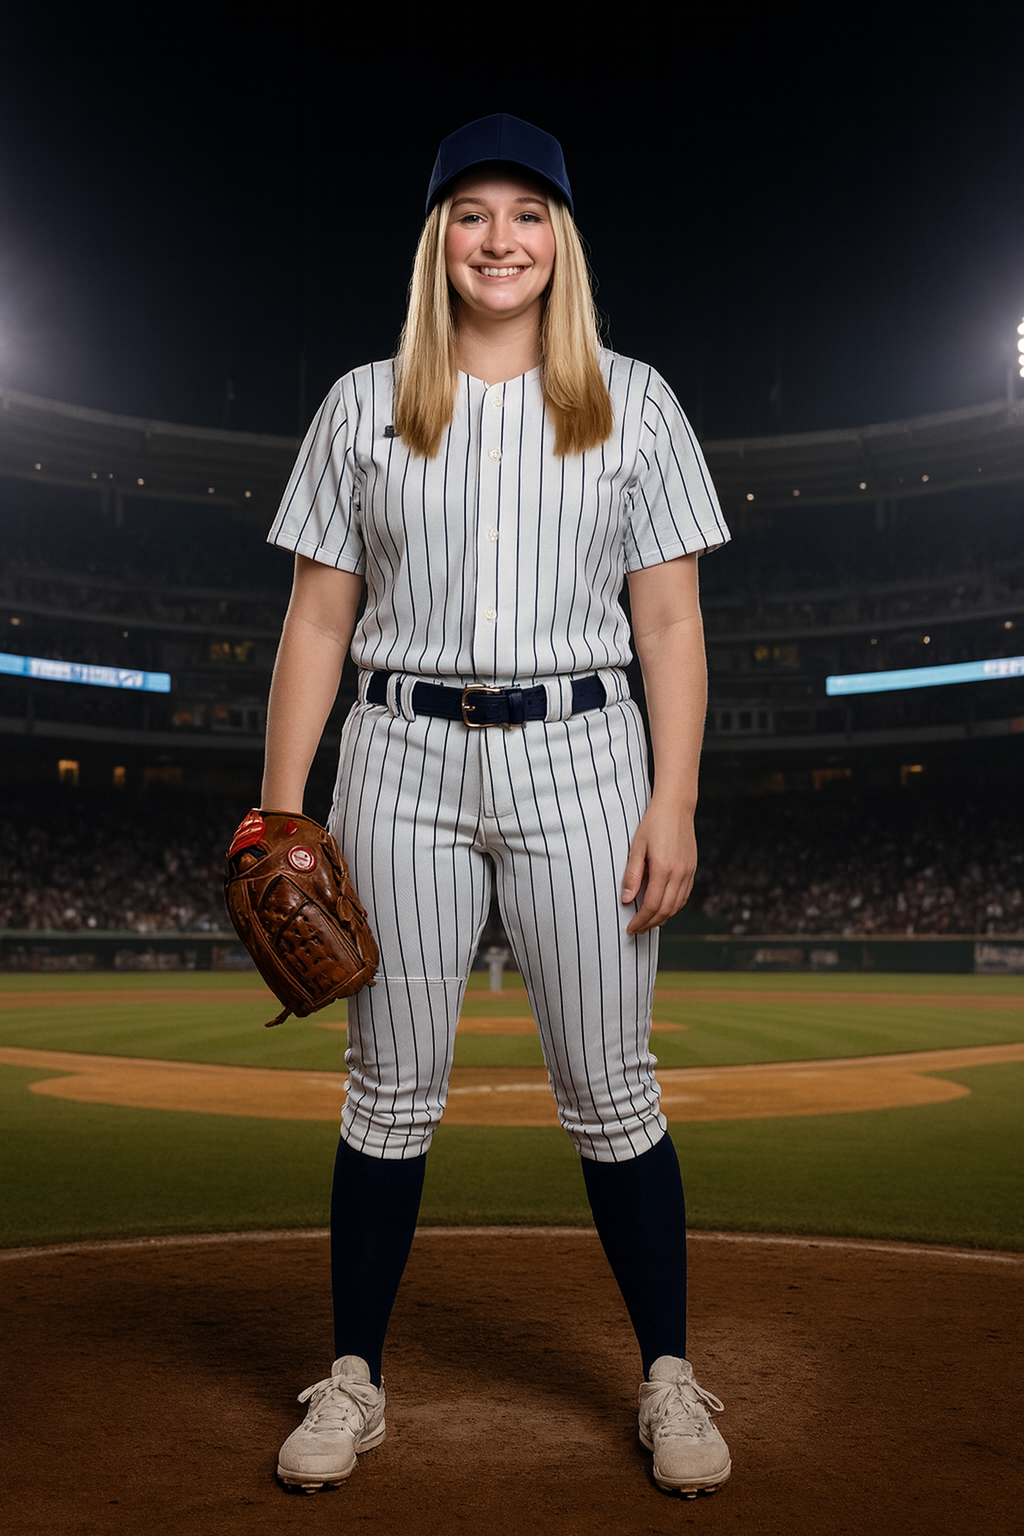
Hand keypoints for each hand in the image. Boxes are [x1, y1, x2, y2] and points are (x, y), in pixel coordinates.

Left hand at [621, 801, 697, 934]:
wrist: (676, 807)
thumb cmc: (653, 824)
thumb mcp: (636, 847)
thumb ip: (632, 875)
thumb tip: (627, 900)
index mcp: (664, 868)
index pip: (652, 905)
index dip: (640, 920)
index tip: (630, 928)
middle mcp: (679, 873)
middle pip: (666, 910)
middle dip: (650, 923)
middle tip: (637, 930)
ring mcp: (688, 872)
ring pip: (677, 905)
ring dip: (662, 918)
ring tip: (647, 923)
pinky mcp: (692, 869)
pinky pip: (684, 896)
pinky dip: (673, 907)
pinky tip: (663, 909)